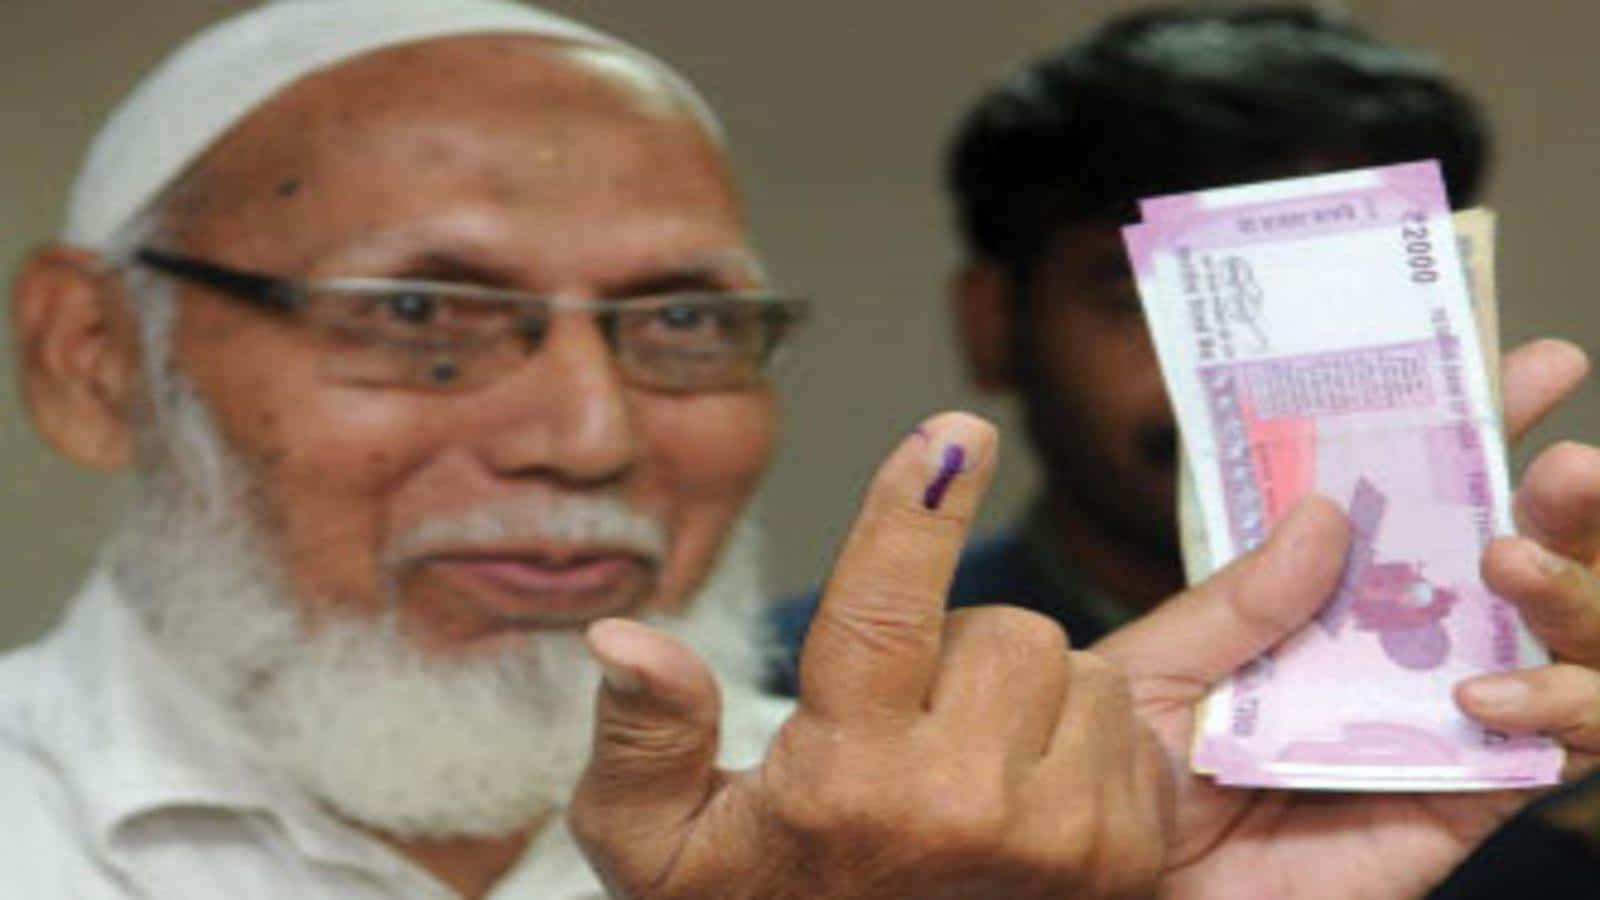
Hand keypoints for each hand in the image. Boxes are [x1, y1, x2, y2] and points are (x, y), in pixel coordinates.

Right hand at [568, 413, 1168, 899]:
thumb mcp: (659, 854)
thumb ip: (643, 742)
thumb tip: (622, 638)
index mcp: (850, 782)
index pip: (884, 611)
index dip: (916, 508)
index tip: (952, 431)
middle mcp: (966, 808)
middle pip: (1008, 630)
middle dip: (964, 652)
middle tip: (916, 724)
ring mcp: (1062, 839)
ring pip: (1076, 669)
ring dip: (1027, 698)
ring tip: (969, 774)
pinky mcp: (1128, 858)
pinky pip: (1126, 724)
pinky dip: (1079, 742)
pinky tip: (1025, 798)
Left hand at [1093, 339, 1599, 899]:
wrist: (1119, 888)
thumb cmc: (1128, 769)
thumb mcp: (1159, 666)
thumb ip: (1238, 600)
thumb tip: (1325, 511)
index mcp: (1330, 593)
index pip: (1423, 496)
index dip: (1482, 429)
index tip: (1532, 363)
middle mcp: (1402, 645)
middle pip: (1521, 559)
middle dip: (1563, 507)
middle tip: (1565, 469)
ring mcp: (1440, 720)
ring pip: (1569, 647)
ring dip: (1572, 598)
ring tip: (1510, 564)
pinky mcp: (1458, 802)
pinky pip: (1545, 754)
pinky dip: (1556, 711)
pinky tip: (1488, 690)